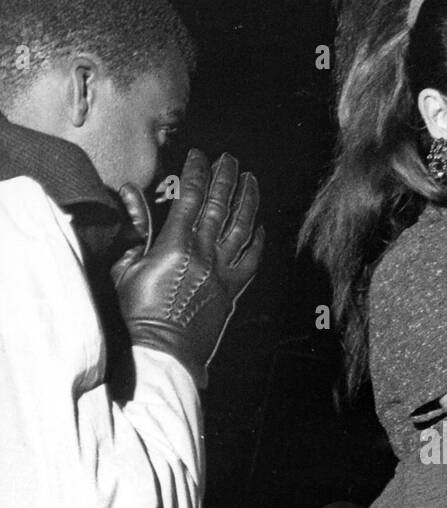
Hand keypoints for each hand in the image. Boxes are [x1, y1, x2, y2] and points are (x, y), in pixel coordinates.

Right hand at [113, 150, 263, 387]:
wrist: (163, 352)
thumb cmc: (137, 314)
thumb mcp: (125, 268)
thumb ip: (134, 229)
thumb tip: (129, 194)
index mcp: (175, 246)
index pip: (189, 197)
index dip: (195, 172)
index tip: (198, 155)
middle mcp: (204, 254)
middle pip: (220, 205)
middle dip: (226, 177)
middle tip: (230, 158)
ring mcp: (222, 273)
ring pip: (242, 228)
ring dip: (248, 201)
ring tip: (251, 180)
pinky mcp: (232, 291)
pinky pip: (251, 260)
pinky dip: (258, 241)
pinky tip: (260, 226)